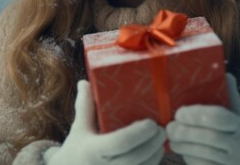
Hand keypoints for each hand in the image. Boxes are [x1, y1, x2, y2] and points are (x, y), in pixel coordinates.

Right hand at [44, 80, 165, 164]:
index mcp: (93, 151)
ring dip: (155, 155)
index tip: (152, 123)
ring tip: (161, 140)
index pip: (119, 143)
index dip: (138, 134)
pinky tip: (156, 154)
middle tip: (162, 129)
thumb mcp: (79, 128)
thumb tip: (84, 82)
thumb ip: (84, 106)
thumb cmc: (76, 149)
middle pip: (135, 158)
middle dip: (153, 143)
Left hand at [165, 74, 239, 164]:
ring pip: (203, 153)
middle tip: (170, 126)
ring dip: (182, 144)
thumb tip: (224, 72)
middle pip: (209, 136)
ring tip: (171, 137)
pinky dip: (187, 157)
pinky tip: (180, 149)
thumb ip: (230, 94)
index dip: (195, 114)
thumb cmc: (234, 132)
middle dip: (185, 131)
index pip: (218, 117)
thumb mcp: (237, 114)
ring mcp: (232, 163)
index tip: (179, 112)